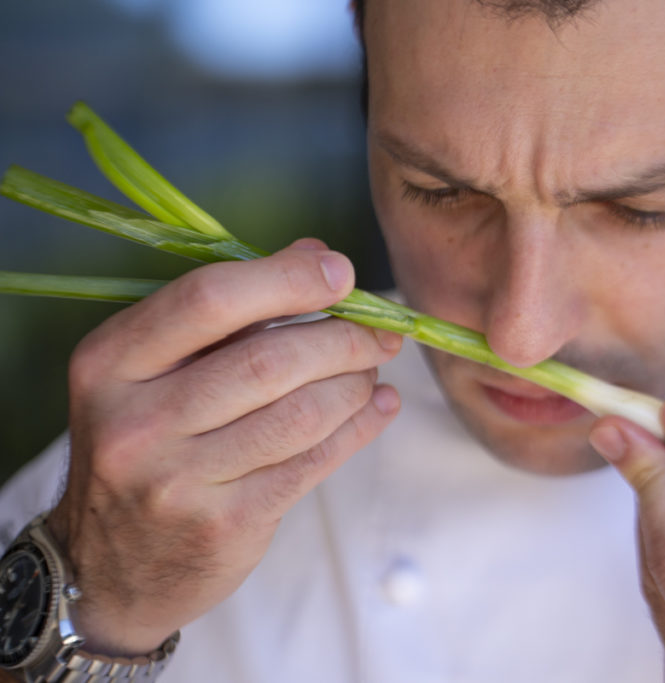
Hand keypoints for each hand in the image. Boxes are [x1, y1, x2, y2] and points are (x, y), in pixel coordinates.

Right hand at [45, 239, 402, 655]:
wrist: (109, 567)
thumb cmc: (146, 447)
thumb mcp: (153, 373)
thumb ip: (231, 312)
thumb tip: (318, 256)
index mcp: (111, 362)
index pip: (210, 300)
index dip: (288, 280)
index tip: (342, 274)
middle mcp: (136, 422)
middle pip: (270, 360)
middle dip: (343, 340)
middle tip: (379, 334)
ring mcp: (177, 481)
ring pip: (302, 414)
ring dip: (356, 384)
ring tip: (373, 371)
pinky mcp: (224, 525)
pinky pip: (313, 463)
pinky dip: (359, 427)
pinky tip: (379, 407)